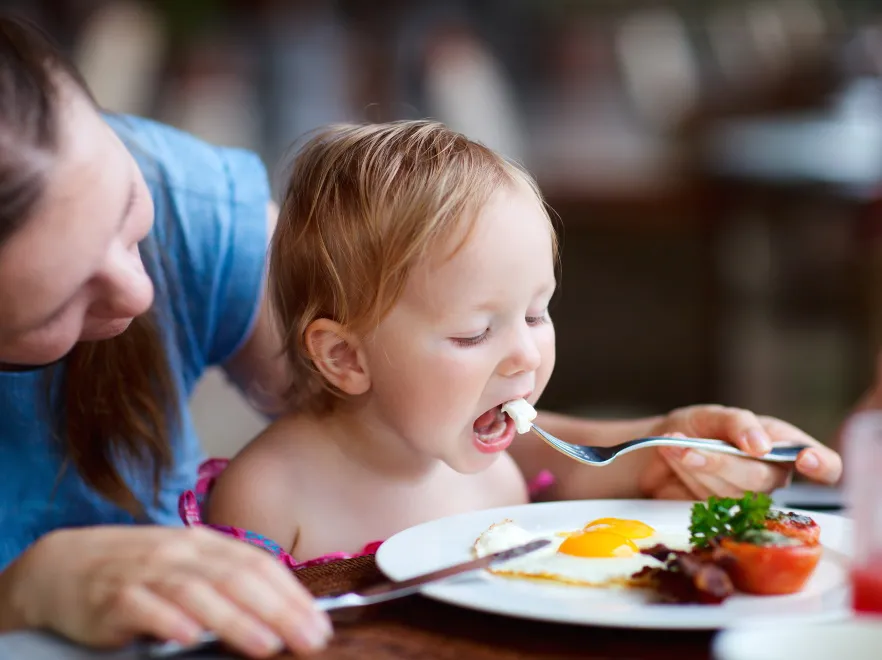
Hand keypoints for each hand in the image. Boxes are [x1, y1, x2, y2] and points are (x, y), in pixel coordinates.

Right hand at [0, 526, 330, 656]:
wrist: (64, 564)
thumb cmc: (139, 570)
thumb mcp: (187, 565)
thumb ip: (227, 581)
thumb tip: (280, 611)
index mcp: (204, 544)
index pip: (258, 564)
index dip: (292, 593)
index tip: (320, 623)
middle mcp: (180, 552)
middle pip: (236, 578)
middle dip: (278, 609)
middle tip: (309, 639)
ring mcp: (146, 572)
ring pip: (197, 592)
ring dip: (235, 619)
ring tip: (266, 644)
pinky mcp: (112, 597)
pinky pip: (144, 607)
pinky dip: (168, 621)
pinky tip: (189, 638)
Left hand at [638, 405, 841, 499]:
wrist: (659, 448)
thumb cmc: (696, 428)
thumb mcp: (714, 415)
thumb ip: (738, 424)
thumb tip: (762, 445)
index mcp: (782, 444)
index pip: (825, 465)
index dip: (823, 466)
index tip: (805, 460)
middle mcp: (771, 474)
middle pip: (762, 478)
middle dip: (722, 461)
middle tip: (692, 447)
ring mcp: (747, 498)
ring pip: (731, 492)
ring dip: (699, 467)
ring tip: (677, 446)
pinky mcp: (722, 515)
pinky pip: (709, 503)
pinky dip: (687, 476)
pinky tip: (675, 459)